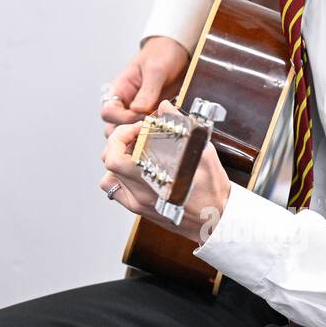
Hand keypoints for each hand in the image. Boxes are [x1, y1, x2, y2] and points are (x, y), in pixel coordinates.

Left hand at [99, 100, 230, 244]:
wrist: (217, 220)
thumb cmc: (212, 189)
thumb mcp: (203, 153)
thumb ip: (182, 127)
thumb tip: (166, 106)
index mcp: (152, 180)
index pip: (115, 157)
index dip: (122, 136)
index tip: (140, 128)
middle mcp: (140, 194)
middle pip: (109, 163)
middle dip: (119, 142)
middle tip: (138, 135)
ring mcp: (137, 204)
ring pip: (108, 178)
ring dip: (117, 160)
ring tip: (136, 151)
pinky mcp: (139, 210)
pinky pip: (116, 191)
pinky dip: (118, 177)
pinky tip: (135, 169)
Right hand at [101, 36, 189, 135]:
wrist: (178, 52)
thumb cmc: (161, 54)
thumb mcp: (155, 69)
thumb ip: (147, 91)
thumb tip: (138, 111)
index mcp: (119, 89)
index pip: (108, 112)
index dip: (122, 119)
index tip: (142, 116)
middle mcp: (125, 103)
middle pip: (113, 128)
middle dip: (129, 133)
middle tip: (150, 128)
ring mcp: (137, 112)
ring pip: (128, 133)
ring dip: (140, 136)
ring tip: (158, 129)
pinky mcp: (151, 117)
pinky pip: (146, 131)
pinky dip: (153, 134)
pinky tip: (165, 129)